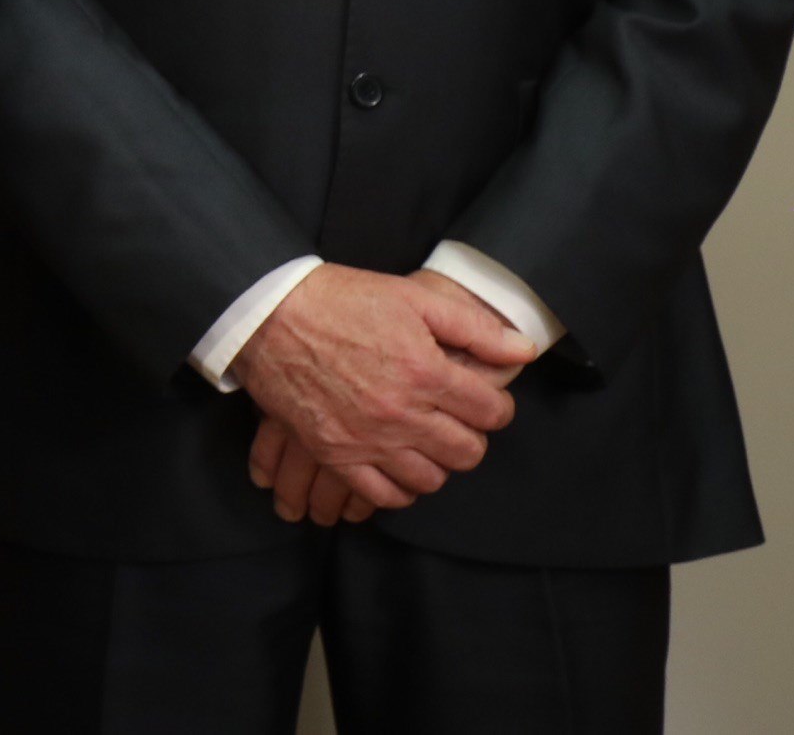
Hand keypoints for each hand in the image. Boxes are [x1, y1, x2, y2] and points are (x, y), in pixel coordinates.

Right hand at [229, 264, 539, 509]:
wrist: (268, 313)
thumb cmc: (340, 299)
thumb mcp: (412, 297)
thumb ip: (474, 327)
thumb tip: (524, 349)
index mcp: (427, 372)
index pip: (492, 413)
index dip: (495, 406)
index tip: (482, 400)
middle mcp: (402, 413)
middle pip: (467, 452)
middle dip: (470, 436)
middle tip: (454, 419)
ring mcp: (367, 439)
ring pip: (430, 479)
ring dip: (436, 462)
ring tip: (425, 441)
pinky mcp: (335, 454)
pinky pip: (383, 495)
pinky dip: (399, 488)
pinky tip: (397, 466)